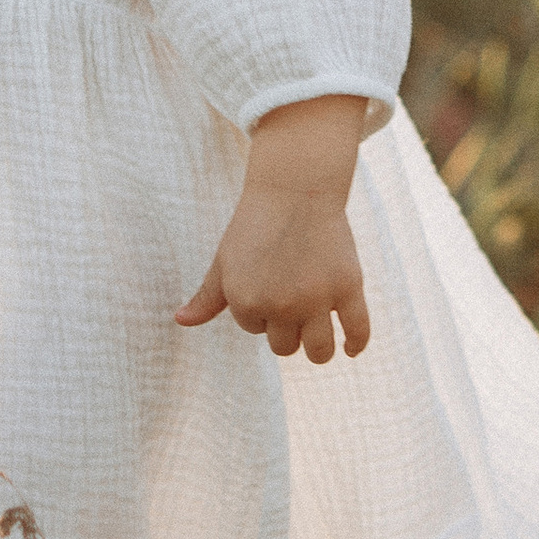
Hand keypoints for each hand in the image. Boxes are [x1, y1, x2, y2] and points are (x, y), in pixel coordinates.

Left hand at [176, 95, 370, 363]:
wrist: (294, 187)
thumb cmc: (256, 224)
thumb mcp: (224, 259)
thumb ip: (207, 296)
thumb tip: (181, 321)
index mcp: (246, 302)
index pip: (255, 329)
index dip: (260, 309)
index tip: (267, 283)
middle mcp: (281, 306)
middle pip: (285, 347)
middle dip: (287, 329)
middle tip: (292, 300)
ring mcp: (316, 299)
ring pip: (319, 352)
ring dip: (317, 349)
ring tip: (318, 336)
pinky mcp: (348, 287)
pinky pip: (358, 331)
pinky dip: (355, 344)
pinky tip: (349, 347)